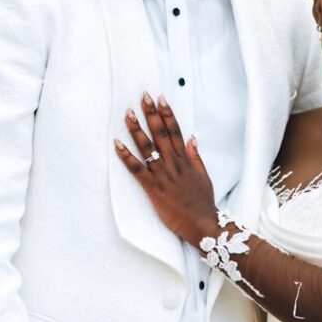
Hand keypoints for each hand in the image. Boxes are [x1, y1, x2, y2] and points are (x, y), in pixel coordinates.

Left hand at [114, 92, 217, 245]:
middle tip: (143, 96)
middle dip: (151, 113)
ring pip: (148, 147)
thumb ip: (196, 156)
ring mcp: (163, 175)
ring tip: (128, 114)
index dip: (168, 113)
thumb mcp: (204, 176)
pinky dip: (126, 156)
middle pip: (161, 133)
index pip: (176, 131)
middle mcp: (174, 164)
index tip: (161, 98)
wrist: (203, 225)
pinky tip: (117, 144)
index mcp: (186, 160)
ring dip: (136, 129)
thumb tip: (192, 137)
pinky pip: (137, 169)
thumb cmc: (203, 203)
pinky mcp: (153, 188)